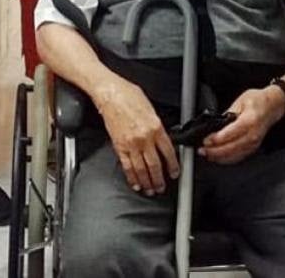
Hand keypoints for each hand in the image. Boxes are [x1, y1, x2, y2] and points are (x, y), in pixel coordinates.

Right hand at [93, 77, 179, 194]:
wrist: (110, 93)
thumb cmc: (128, 95)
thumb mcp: (151, 108)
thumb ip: (158, 125)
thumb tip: (162, 137)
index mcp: (156, 127)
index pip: (168, 152)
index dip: (173, 165)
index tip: (174, 172)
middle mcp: (145, 138)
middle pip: (155, 165)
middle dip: (159, 179)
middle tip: (162, 187)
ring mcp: (131, 144)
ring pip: (141, 169)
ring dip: (147, 182)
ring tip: (150, 189)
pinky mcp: (119, 146)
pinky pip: (127, 166)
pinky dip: (131, 177)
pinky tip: (135, 183)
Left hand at [200, 87, 284, 164]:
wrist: (273, 106)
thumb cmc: (258, 101)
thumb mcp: (240, 101)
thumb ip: (228, 114)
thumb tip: (215, 125)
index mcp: (250, 120)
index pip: (232, 133)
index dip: (217, 139)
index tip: (206, 141)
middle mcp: (253, 134)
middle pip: (232, 148)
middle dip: (215, 151)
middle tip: (202, 150)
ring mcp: (254, 143)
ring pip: (235, 155)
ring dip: (219, 157)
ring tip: (207, 155)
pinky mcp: (253, 147)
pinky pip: (239, 157)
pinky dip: (227, 159)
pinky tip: (218, 158)